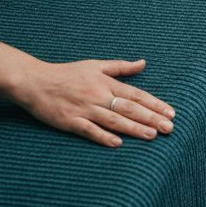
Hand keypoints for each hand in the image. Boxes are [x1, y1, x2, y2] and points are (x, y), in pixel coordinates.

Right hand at [12, 58, 175, 146]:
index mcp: (105, 83)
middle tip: (169, 128)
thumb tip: (143, 63)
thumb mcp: (95, 65)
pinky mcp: (70, 121)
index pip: (136, 94)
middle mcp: (98, 95)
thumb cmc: (66, 73)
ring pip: (113, 120)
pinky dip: (102, 136)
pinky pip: (89, 130)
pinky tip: (117, 143)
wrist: (34, 81)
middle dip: (151, 118)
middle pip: (129, 108)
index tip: (171, 113)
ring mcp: (84, 109)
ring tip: (151, 136)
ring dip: (133, 128)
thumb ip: (120, 67)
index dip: (155, 104)